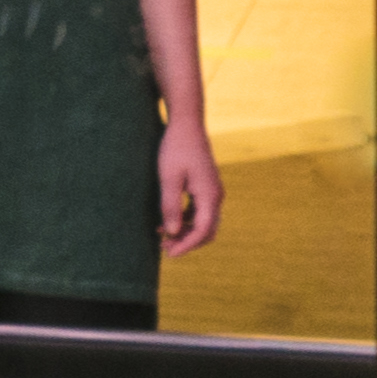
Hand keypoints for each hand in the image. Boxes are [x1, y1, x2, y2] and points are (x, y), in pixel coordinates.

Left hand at [154, 115, 224, 255]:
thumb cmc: (176, 148)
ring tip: (160, 236)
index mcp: (209, 195)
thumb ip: (170, 206)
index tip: (169, 253)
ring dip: (185, 232)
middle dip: (186, 242)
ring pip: (203, 222)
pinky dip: (185, 220)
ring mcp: (212, 191)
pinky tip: (166, 221)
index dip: (186, 245)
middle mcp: (215, 195)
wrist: (187, 124)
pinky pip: (199, 211)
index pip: (203, 230)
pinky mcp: (205, 186)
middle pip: (207, 230)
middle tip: (163, 248)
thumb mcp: (168, 178)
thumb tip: (172, 232)